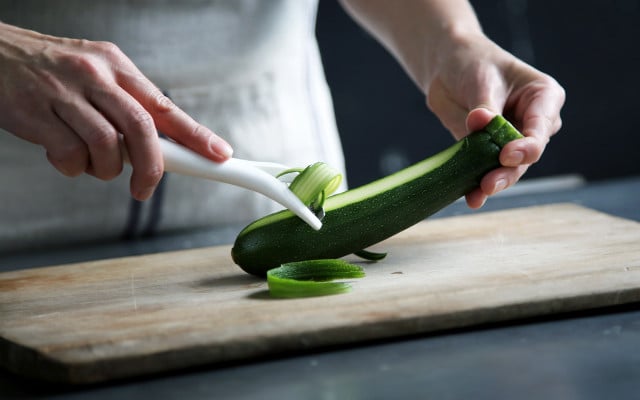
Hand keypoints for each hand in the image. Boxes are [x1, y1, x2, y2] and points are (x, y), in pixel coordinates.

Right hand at [0, 22, 232, 199]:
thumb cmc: (52, 71)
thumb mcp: (97, 74)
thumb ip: (127, 105)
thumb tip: (163, 146)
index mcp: (116, 67)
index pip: (165, 106)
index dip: (196, 135)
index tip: (219, 155)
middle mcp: (94, 76)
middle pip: (142, 128)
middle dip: (151, 167)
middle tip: (145, 188)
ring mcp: (64, 94)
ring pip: (106, 146)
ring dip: (105, 169)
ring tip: (92, 163)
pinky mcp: (35, 114)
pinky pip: (68, 156)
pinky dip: (72, 168)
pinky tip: (63, 156)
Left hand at [427, 32, 564, 207]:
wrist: (448, 68)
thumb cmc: (474, 64)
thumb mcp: (481, 79)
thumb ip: (484, 105)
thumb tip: (480, 122)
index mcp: (544, 98)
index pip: (540, 128)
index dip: (526, 146)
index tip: (507, 155)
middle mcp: (534, 124)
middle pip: (526, 155)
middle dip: (508, 171)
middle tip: (489, 183)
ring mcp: (512, 141)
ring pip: (509, 168)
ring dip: (493, 182)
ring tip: (478, 193)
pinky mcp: (489, 153)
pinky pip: (486, 171)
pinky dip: (477, 185)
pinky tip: (471, 197)